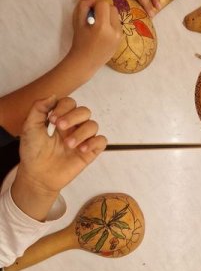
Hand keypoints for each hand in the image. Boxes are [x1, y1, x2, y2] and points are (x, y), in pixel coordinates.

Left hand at [12, 96, 106, 218]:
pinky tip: (81, 149)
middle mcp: (73, 127)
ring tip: (68, 144)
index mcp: (60, 119)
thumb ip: (39, 109)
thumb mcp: (29, 127)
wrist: (37, 175)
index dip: (63, 107)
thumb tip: (53, 95)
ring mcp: (82, 140)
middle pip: (84, 111)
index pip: (70, 103)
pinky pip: (101, 141)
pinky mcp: (89, 153)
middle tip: (59, 127)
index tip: (52, 119)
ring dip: (81, 132)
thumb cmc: (32, 152)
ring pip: (93, 125)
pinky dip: (94, 142)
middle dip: (73, 117)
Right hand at [68, 0, 120, 78]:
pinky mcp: (121, 40)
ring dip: (108, 15)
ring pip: (116, 15)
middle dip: (103, 9)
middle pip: (112, 8)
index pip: (103, 4)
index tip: (89, 11)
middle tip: (94, 17)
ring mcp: (119, 36)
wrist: (85, 62)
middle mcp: (114, 31)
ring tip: (98, 24)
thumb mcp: (77, 21)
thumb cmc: (79, 42)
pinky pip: (118, 24)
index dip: (95, 4)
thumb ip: (84, 6)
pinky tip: (103, 31)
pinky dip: (111, 23)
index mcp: (102, 27)